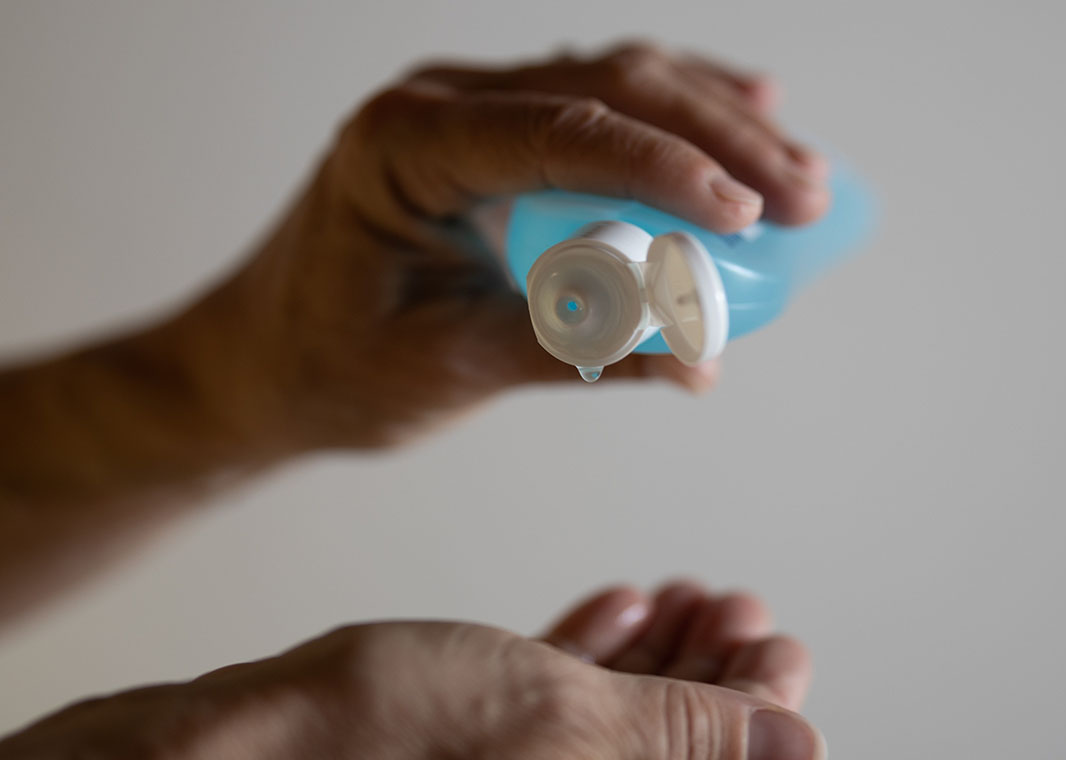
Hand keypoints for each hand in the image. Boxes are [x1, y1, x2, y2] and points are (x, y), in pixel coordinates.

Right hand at [0, 582, 821, 759]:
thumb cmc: (383, 748)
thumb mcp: (568, 724)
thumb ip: (689, 739)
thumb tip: (792, 745)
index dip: (768, 715)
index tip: (777, 643)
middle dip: (715, 678)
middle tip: (735, 608)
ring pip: (616, 737)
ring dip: (658, 665)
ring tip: (681, 597)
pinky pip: (551, 724)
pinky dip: (588, 667)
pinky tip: (614, 610)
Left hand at [176, 43, 830, 450]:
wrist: (260, 361)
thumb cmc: (327, 369)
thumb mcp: (445, 369)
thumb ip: (570, 353)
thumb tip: (700, 361)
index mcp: (400, 147)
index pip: (556, 132)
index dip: (662, 168)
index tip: (745, 215)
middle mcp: (437, 105)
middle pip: (602, 88)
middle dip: (714, 139)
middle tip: (804, 195)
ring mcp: (467, 112)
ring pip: (611, 84)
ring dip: (710, 122)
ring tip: (797, 172)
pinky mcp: (492, 140)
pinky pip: (596, 111)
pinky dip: (671, 125)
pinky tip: (740, 119)